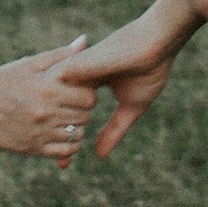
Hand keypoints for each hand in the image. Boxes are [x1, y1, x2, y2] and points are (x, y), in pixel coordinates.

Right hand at [0, 44, 95, 168]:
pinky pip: (65, 152)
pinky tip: (60, 134)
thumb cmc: (1, 81)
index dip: (87, 92)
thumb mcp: (28, 64)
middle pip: (85, 115)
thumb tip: (84, 41)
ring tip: (65, 119)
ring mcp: (41, 132)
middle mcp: (47, 111)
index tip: (78, 90)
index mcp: (48, 88)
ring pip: (78, 134)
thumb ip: (59, 55)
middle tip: (71, 104)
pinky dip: (69, 145)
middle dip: (82, 109)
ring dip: (76, 127)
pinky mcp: (33, 149)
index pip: (89, 96)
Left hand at [61, 0, 205, 157]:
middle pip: (58, 109)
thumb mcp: (130, 107)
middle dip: (55, 136)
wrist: (157, 43)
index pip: (72, 114)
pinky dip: (54, 108)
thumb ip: (113, 130)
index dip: (69, 136)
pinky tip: (51, 129)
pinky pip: (55, 86)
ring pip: (53, 99)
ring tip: (50, 152)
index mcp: (89, 84)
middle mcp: (79, 77)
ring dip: (51, 124)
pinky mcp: (77, 65)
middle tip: (57, 163)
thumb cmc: (149, 70)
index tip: (65, 162)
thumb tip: (99, 156)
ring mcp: (76, 70)